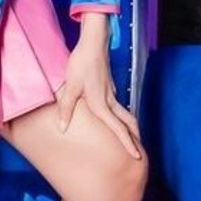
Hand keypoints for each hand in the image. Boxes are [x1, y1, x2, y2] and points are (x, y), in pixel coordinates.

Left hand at [56, 21, 141, 159]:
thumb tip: (62, 128)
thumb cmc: (81, 64)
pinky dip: (120, 116)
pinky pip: (118, 106)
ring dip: (128, 127)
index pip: (118, 128)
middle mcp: (110, 101)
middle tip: (138, 152)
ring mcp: (111, 93)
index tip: (137, 156)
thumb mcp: (70, 87)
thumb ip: (66, 109)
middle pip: (128, 122)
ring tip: (128, 138)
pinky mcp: (109, 87)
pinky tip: (113, 117)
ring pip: (124, 114)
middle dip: (134, 137)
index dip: (128, 143)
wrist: (93, 43)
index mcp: (102, 104)